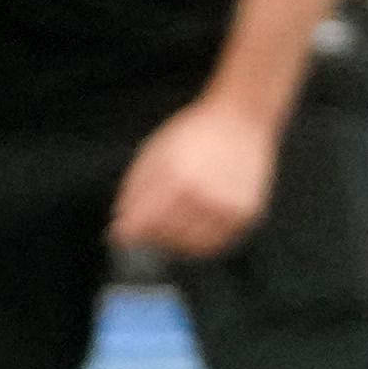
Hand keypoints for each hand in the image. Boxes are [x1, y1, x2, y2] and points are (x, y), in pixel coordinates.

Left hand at [106, 98, 279, 266]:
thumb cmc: (193, 135)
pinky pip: (216, 245)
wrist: (240, 121)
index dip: (130, 232)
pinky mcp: (246, 216)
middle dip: (152, 233)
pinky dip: (202, 241)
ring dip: (176, 240)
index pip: (144, 224)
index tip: (125, 232)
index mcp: (175, 177)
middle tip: (153, 221)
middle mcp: (203, 195)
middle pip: (165, 237)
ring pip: (190, 247)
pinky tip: (197, 222)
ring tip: (177, 217)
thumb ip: (133, 193)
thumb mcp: (153, 154)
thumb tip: (121, 230)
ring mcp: (227, 208)